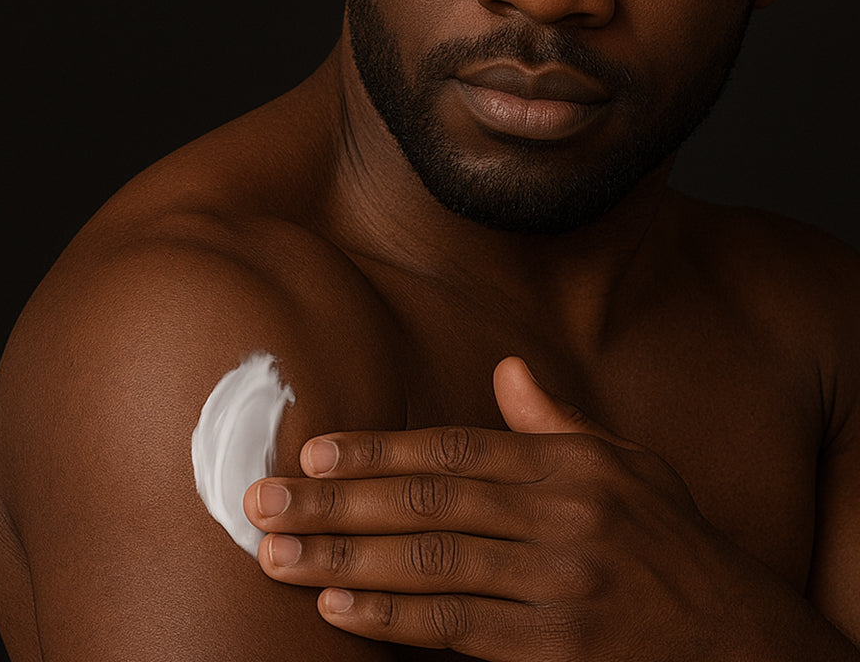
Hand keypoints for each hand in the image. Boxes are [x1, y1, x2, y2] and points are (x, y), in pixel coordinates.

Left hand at [243, 357, 788, 659]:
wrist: (736, 636)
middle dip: (336, 504)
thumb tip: (507, 367)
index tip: (315, 453)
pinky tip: (340, 610)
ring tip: (279, 557)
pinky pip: (460, 631)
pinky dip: (395, 619)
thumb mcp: (625, 463)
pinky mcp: (557, 650)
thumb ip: (556, 420)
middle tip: (264, 504)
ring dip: (345, 562)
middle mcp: (557, 518)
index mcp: (566, 466)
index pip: (454, 448)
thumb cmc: (668, 539)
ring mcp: (556, 586)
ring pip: (431, 565)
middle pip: (426, 503)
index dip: (379, 449)